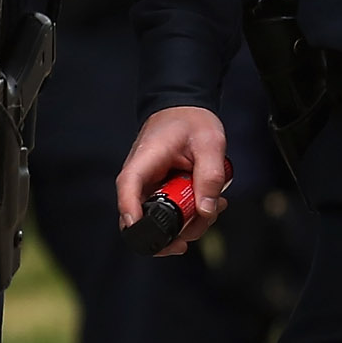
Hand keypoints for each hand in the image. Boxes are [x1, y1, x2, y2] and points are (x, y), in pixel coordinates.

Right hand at [118, 108, 230, 254]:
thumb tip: (206, 210)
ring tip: (214, 210)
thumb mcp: (210, 143)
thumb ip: (210, 175)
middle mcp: (140, 178)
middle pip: (140, 217)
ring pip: (158, 221)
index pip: (128, 187)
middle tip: (201, 225)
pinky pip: (170, 213)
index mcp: (144, 160)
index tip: (144, 232)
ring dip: (187, 225)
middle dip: (171, 232)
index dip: (131, 212)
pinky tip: (210, 206)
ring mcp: (149, 188)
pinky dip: (190, 215)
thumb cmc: (192, 121)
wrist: (185, 110)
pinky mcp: (161, 192)